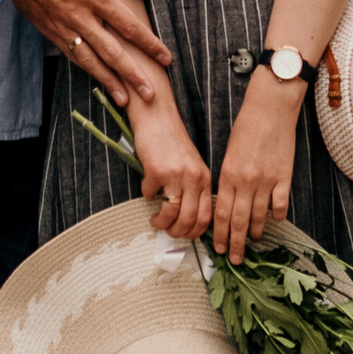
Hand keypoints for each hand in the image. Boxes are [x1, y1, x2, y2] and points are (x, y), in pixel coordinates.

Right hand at [11, 0, 174, 93]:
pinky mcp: (48, 29)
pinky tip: (96, 78)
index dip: (148, 43)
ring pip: (90, 60)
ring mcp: (63, 25)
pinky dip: (85, 69)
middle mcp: (80, 16)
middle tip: (150, 95)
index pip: (128, 25)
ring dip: (109, 81)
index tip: (165, 57)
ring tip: (125, 99)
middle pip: (112, 52)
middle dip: (133, 75)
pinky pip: (71, 54)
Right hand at [124, 85, 213, 238]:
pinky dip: (146, 196)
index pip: (206, 217)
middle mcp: (194, 178)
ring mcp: (176, 175)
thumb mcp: (192, 166)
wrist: (158, 119)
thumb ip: (193, 189)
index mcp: (205, 179)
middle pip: (189, 220)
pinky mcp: (157, 170)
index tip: (184, 235)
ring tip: (155, 220)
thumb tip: (186, 218)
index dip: (194, 232)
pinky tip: (147, 190)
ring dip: (160, 223)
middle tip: (167, 231)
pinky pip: (150, 195)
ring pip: (172, 214)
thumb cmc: (172, 143)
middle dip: (177, 233)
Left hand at [212, 69, 302, 260]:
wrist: (270, 108)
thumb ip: (228, 179)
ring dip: (256, 232)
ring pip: (260, 216)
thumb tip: (226, 203)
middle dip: (236, 242)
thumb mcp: (229, 153)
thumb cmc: (247, 127)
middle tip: (235, 259)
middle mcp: (246, 181)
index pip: (222, 213)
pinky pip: (280, 204)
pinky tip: (274, 220)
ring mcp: (266, 180)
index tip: (219, 248)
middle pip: (239, 220)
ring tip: (253, 241)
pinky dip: (277, 215)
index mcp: (228, 175)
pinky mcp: (284, 176)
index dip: (220, 234)